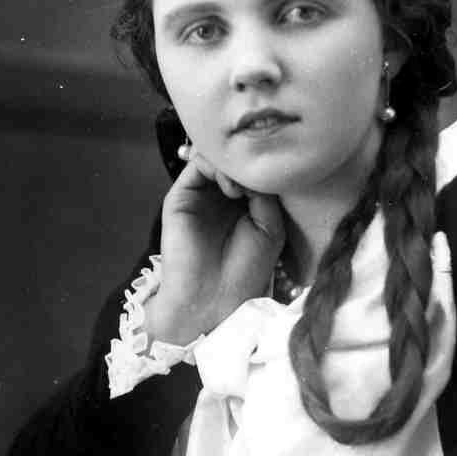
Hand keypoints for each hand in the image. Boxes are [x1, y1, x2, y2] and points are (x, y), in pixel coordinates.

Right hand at [144, 151, 284, 344]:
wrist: (214, 297)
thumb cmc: (246, 270)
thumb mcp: (270, 226)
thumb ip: (264, 192)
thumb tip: (252, 168)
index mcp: (245, 204)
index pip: (252, 169)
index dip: (263, 165)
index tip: (275, 175)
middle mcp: (221, 196)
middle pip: (233, 160)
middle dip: (246, 161)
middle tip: (257, 177)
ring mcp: (200, 195)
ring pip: (215, 158)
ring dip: (231, 164)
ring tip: (242, 187)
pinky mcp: (180, 197)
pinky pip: (196, 165)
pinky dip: (214, 165)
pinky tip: (230, 185)